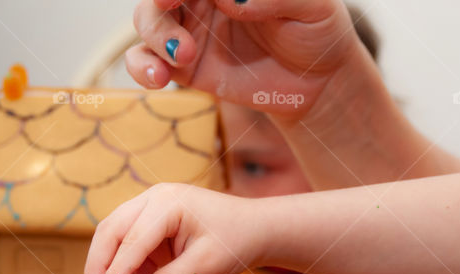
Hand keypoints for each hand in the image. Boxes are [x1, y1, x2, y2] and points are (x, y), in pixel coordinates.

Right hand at [83, 183, 261, 273]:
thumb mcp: (205, 266)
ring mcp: (149, 211)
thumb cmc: (236, 241)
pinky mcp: (150, 227)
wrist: (256, 229)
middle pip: (110, 232)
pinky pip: (128, 249)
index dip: (115, 271)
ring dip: (107, 271)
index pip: (132, 239)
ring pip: (113, 239)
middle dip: (99, 268)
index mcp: (168, 203)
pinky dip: (124, 273)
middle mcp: (152, 200)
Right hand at [127, 0, 363, 118]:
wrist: (318, 80)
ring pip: (149, 20)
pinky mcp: (184, 67)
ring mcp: (189, 30)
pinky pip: (146, 61)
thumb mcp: (311, 6)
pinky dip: (141, 66)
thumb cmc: (317, 29)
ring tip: (182, 57)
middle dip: (161, 1)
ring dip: (156, 35)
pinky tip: (158, 77)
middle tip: (172, 9)